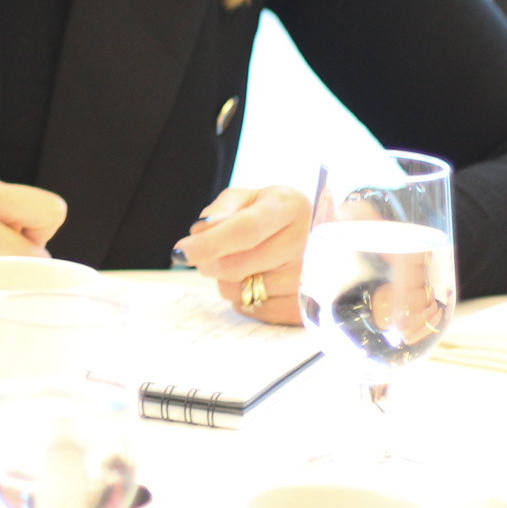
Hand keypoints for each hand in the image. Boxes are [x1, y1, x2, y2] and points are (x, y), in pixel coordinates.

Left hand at [172, 185, 310, 326]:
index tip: (181, 251)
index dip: (208, 243)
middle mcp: (306, 245)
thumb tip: (201, 230)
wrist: (325, 241)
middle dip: (208, 261)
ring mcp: (309, 281)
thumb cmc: (276, 216)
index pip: (244, 230)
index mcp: (290, 208)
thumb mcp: (252, 198)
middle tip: (207, 253)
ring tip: (248, 262)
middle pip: (234, 265)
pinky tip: (259, 279)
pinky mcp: (304, 309)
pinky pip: (250, 309)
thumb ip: (223, 208)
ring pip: (237, 290)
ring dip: (227, 279)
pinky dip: (243, 296)